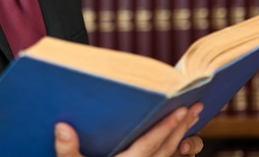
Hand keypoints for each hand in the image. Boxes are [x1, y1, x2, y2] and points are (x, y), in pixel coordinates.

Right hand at [54, 103, 203, 156]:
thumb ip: (68, 150)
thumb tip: (62, 126)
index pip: (150, 144)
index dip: (166, 127)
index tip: (182, 110)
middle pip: (167, 149)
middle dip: (181, 127)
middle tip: (196, 107)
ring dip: (182, 138)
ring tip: (192, 119)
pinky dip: (176, 152)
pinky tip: (181, 141)